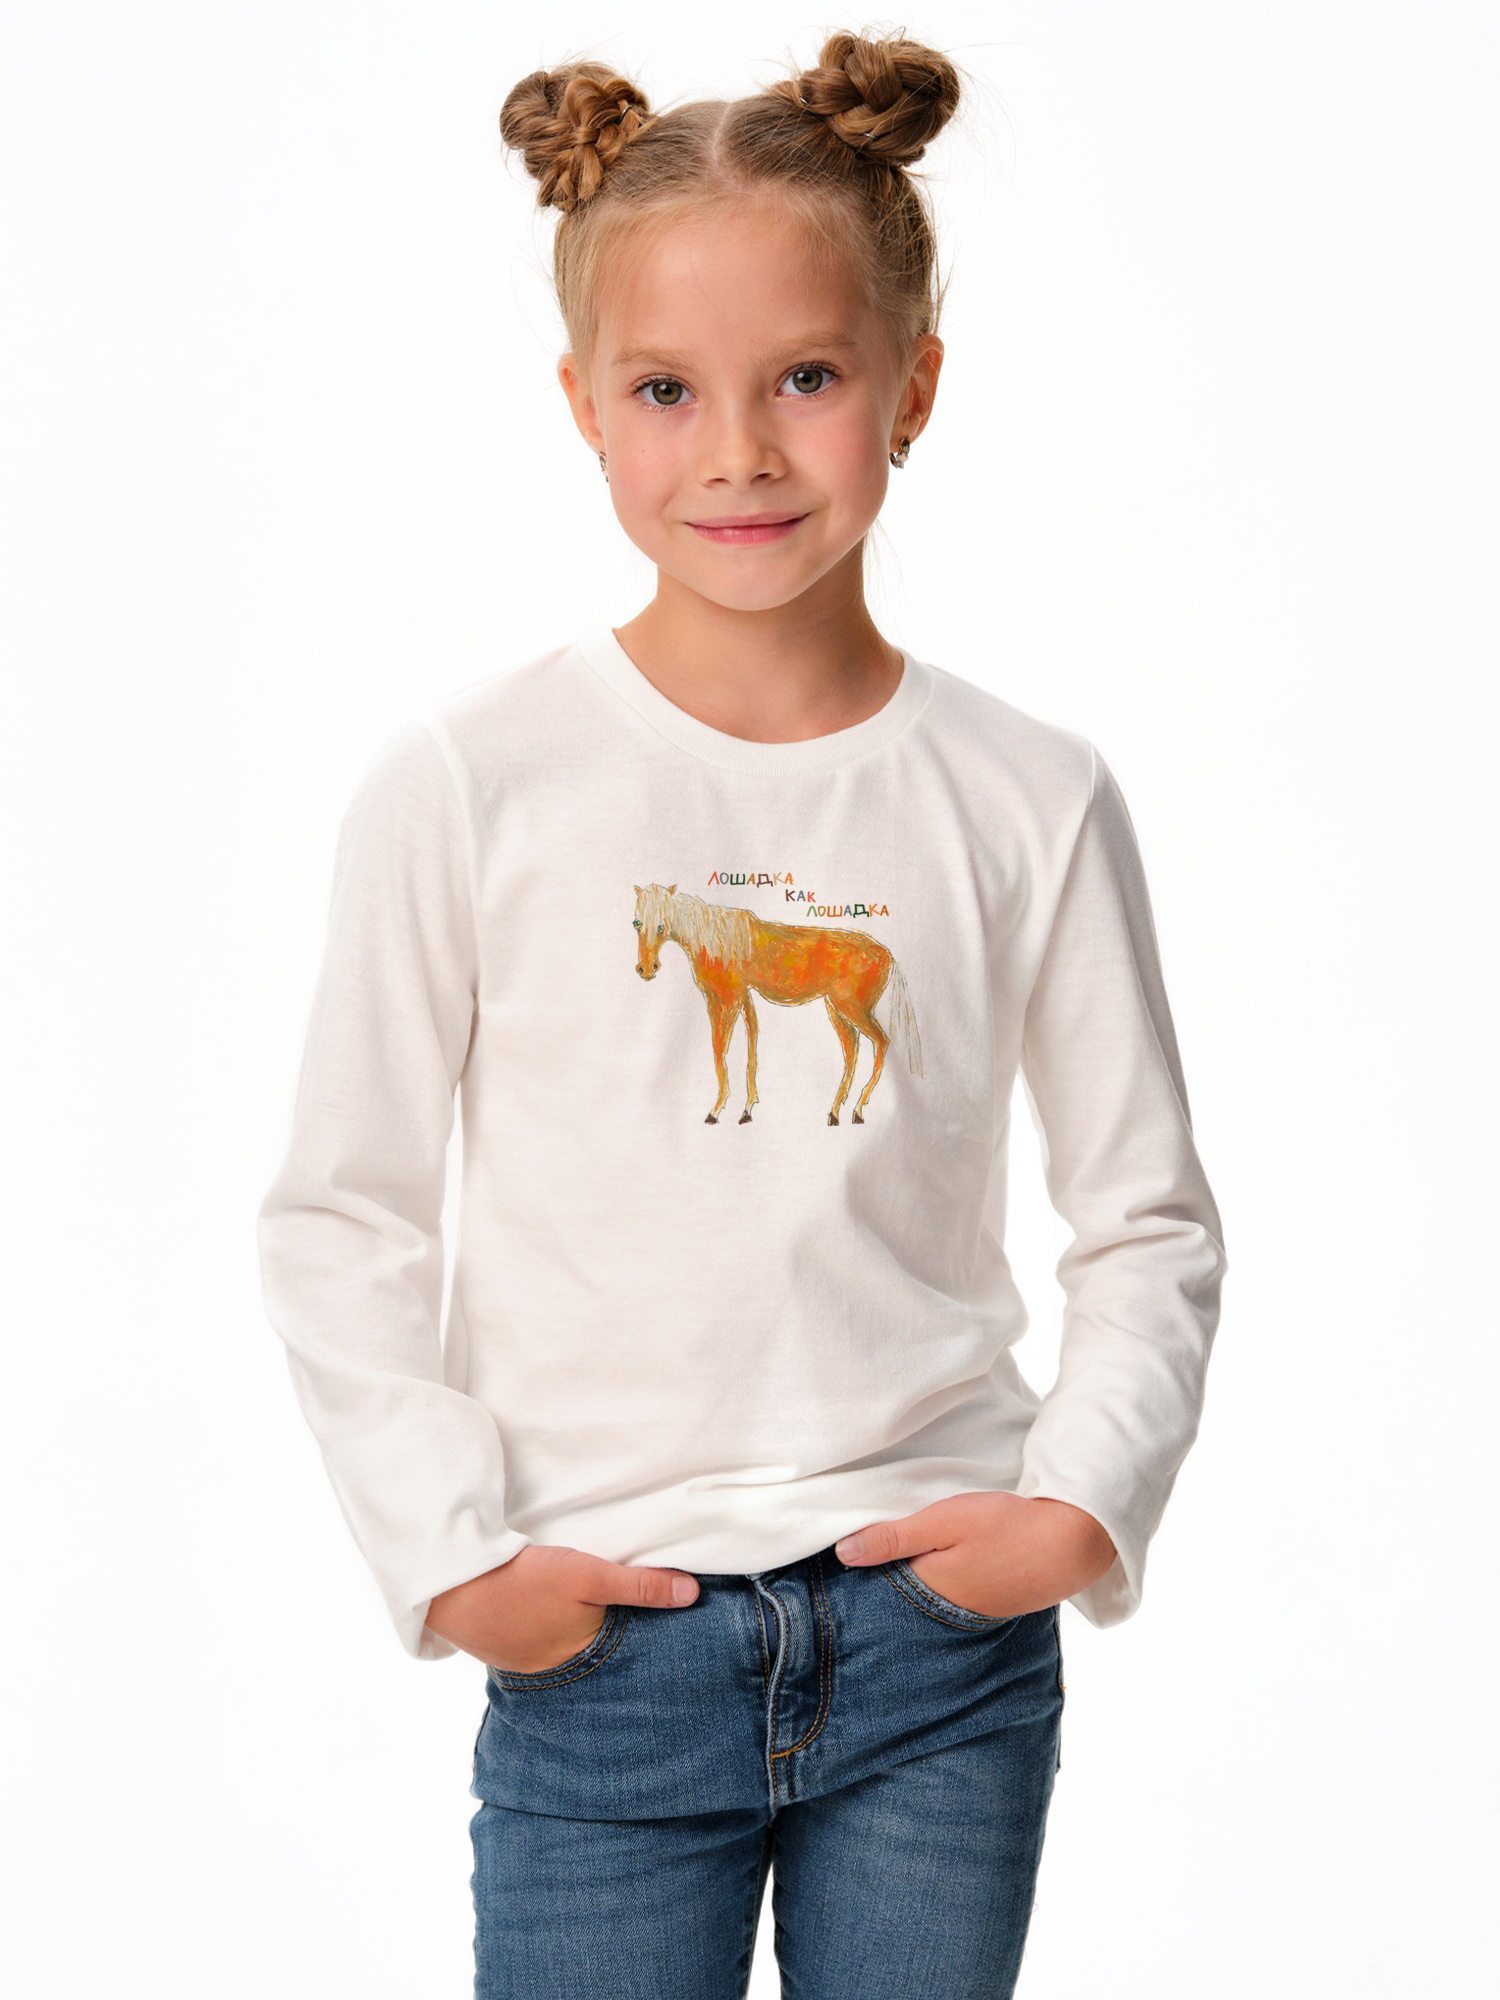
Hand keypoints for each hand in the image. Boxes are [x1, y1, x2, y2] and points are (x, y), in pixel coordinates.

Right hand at [425, 1544, 699, 1671]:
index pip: (628, 1659)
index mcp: (582, 1657)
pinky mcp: (504, 1646)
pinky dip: (552, 1632)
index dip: (649, 1650)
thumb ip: (640, 1585)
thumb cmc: (523, 1582)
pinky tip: (554, 1618)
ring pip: (569, 1651)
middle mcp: (556, 1669)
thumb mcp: (589, 1576)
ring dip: (582, 1638)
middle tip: (641, 1636)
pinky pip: (540, 1643)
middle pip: (598, 1658)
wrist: (450, 1585)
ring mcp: (527, 1662)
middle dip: (618, 1649)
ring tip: (600, 1624)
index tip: (674, 1645)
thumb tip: (693, 1594)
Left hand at [833, 1492, 1116, 1617]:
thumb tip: (842, 1553)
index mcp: (931, 1589)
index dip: (864, 1570)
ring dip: (920, 1574)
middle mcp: (950, 1608)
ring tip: (906, 1553)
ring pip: (933, 1592)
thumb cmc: (1005, 1527)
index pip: (881, 1586)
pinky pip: (958, 1590)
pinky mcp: (999, 1598)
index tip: (842, 1553)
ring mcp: (978, 1607)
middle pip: (906, 1593)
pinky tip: (947, 1560)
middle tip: (870, 1552)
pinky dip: (947, 1576)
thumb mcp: (943, 1521)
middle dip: (889, 1576)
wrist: (1074, 1541)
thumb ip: (894, 1537)